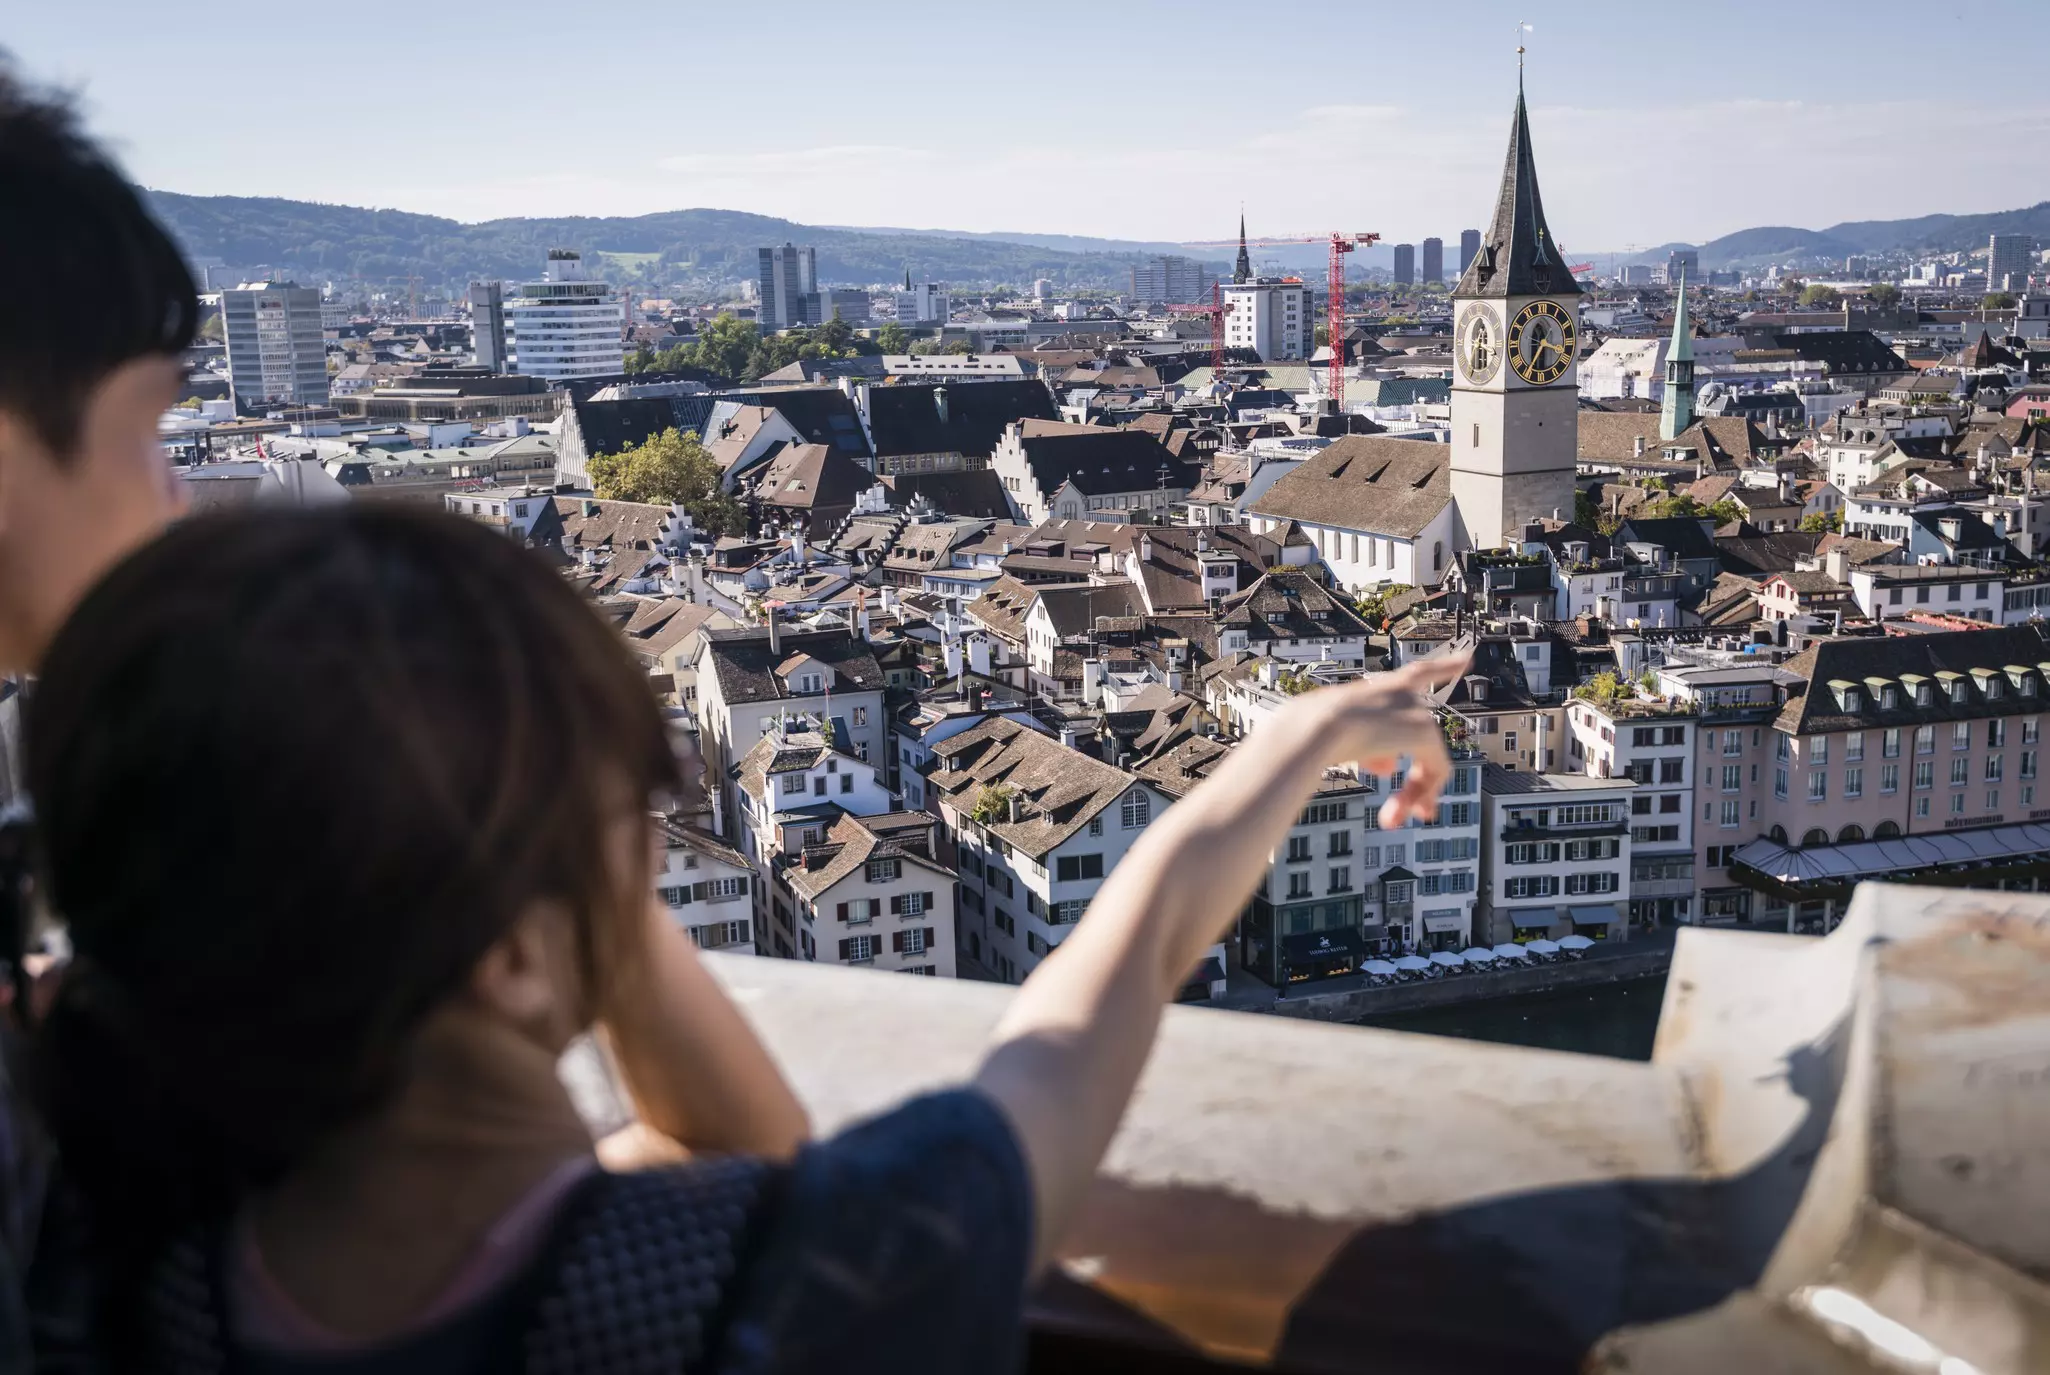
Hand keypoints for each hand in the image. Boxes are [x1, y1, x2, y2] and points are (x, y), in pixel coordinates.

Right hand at [1320, 654, 1470, 828]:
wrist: (1313, 728)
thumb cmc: (1309, 732)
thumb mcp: (1338, 738)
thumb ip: (1367, 749)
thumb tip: (1388, 767)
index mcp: (1378, 689)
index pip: (1418, 673)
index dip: (1445, 666)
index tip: (1468, 658)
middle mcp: (1402, 693)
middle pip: (1424, 738)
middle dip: (1419, 781)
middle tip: (1421, 812)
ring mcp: (1414, 710)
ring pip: (1428, 758)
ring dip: (1412, 793)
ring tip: (1389, 820)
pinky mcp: (1424, 730)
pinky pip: (1435, 769)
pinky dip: (1421, 793)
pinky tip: (1410, 812)